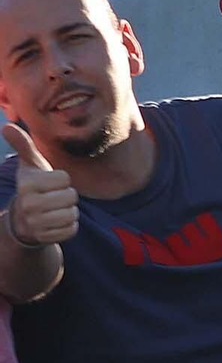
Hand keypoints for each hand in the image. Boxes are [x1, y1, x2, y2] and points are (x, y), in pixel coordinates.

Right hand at [3, 123, 77, 246]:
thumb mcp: (28, 166)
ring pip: (73, 214)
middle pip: (71, 196)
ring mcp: (37, 224)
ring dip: (69, 211)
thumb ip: (22, 146)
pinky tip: (56, 222)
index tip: (49, 183)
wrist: (23, 220)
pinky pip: (72, 229)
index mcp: (27, 185)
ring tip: (55, 209)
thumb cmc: (32, 187)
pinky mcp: (47, 238)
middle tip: (53, 197)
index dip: (61, 180)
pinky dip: (69, 225)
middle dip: (67, 196)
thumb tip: (6, 125)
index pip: (65, 178)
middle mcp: (29, 205)